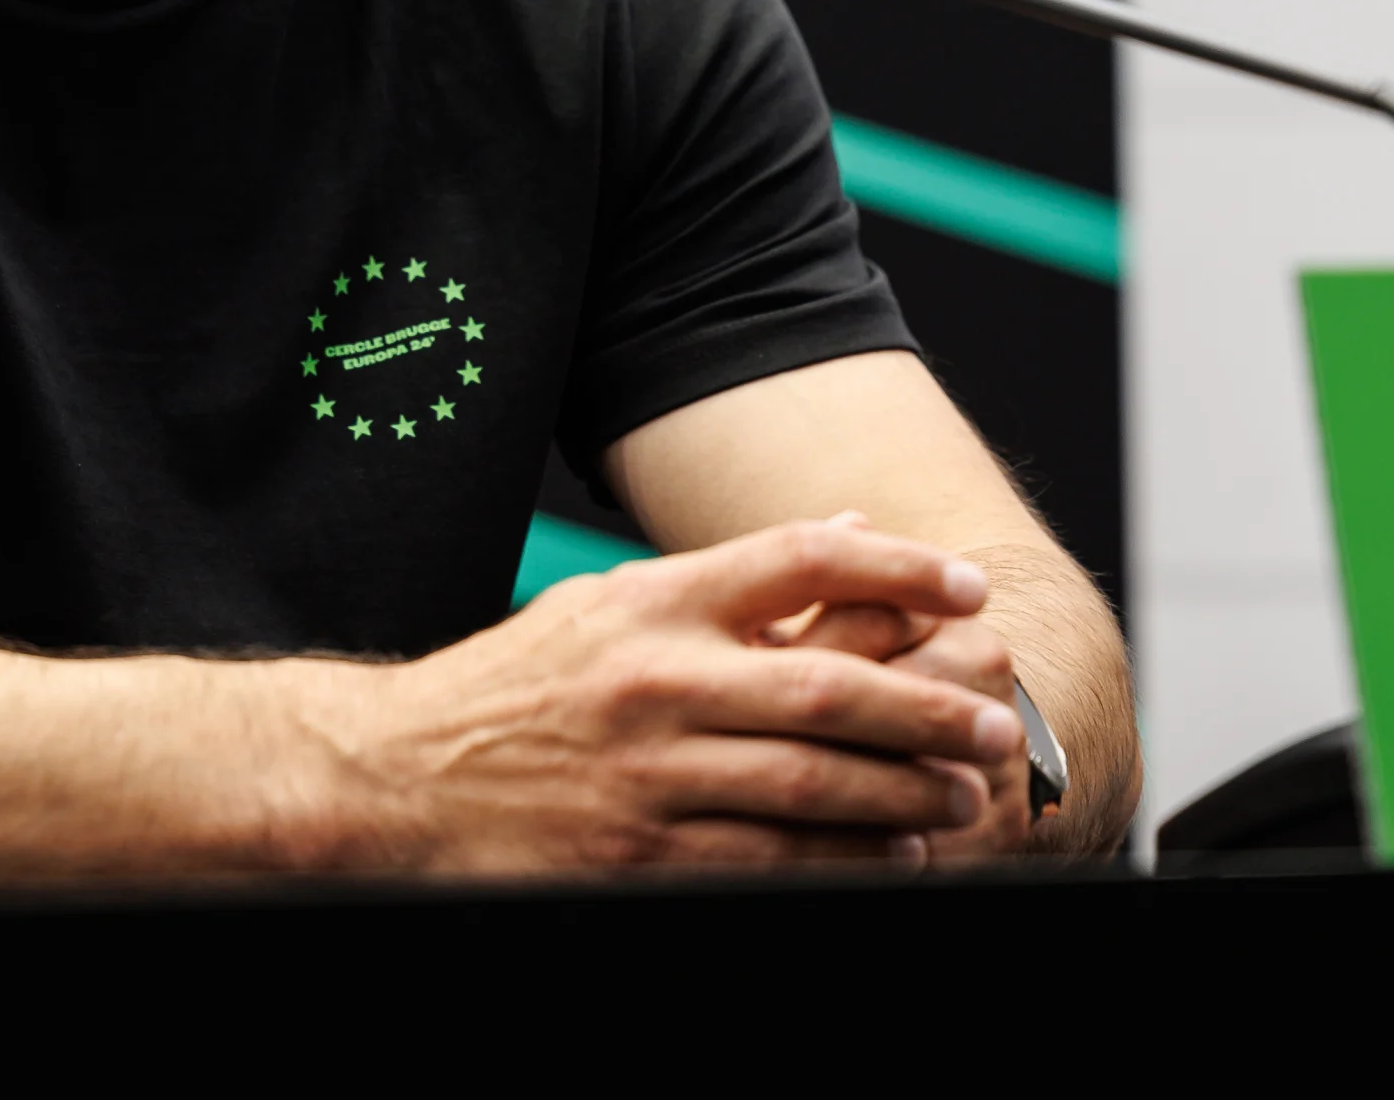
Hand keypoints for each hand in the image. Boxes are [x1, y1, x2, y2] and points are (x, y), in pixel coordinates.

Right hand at [309, 517, 1025, 871]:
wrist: (397, 780)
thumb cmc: (517, 686)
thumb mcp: (609, 603)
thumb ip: (729, 578)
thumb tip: (849, 530)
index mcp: (652, 602)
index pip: (799, 558)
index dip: (899, 566)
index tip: (969, 586)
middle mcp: (655, 680)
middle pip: (827, 684)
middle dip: (929, 707)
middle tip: (996, 724)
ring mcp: (645, 774)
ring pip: (809, 784)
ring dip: (901, 794)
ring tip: (958, 798)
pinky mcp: (633, 855)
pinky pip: (762, 863)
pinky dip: (837, 861)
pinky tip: (886, 855)